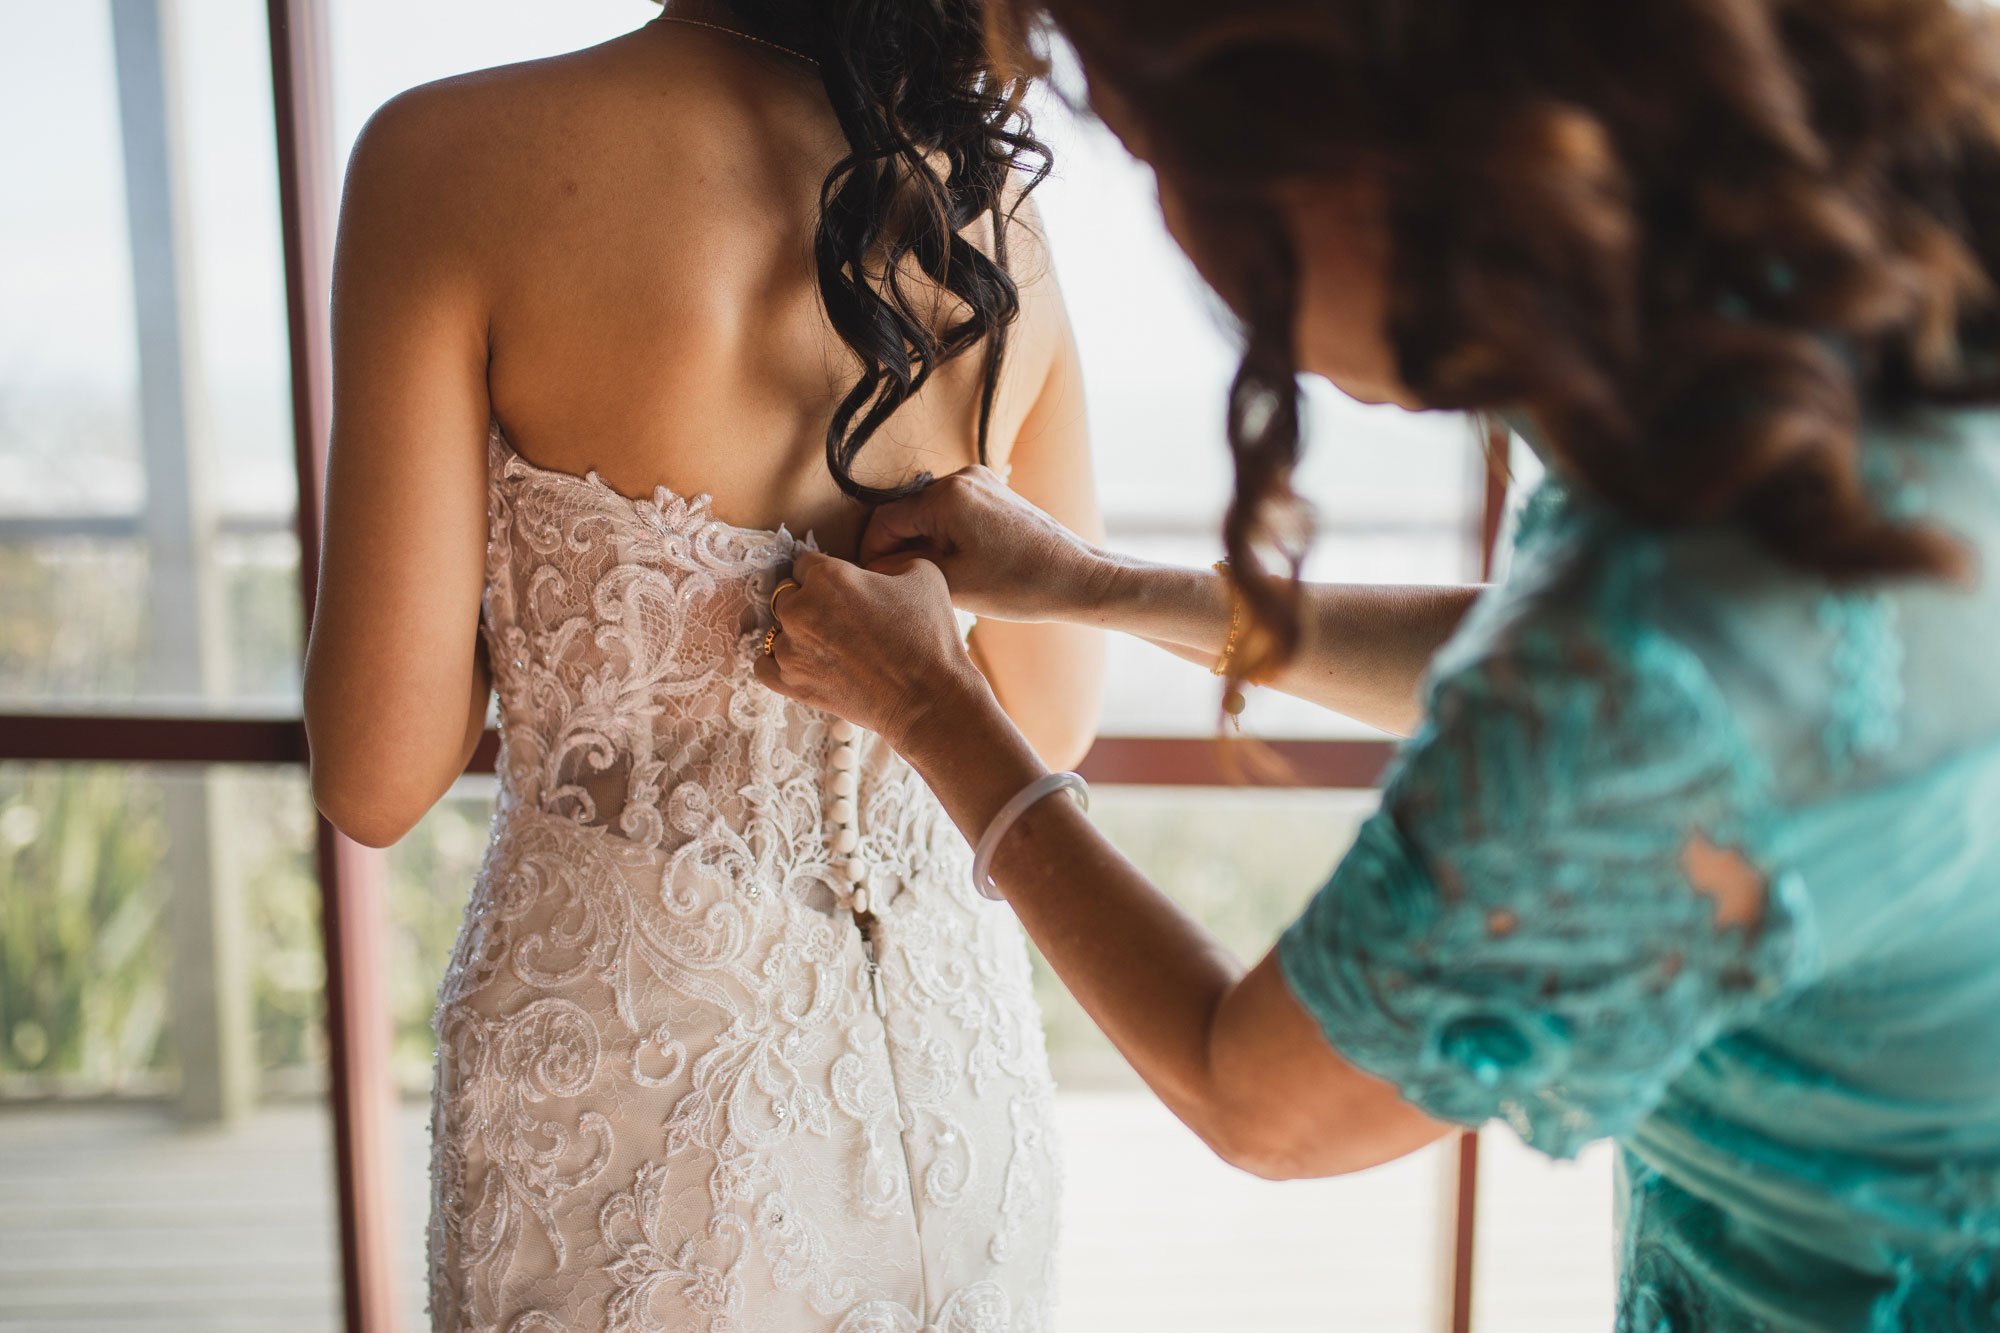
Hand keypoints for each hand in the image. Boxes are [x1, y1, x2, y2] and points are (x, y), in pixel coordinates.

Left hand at [753, 551, 990, 752]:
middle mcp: (800, 609)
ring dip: (798, 634)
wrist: (929, 698)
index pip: (806, 564)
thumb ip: (886, 562)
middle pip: (787, 594)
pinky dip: (780, 663)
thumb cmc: (929, 635)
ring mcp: (791, 649)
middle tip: (839, 620)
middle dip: (809, 602)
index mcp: (827, 576)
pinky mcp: (791, 683)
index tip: (842, 590)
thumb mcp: (922, 573)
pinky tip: (804, 663)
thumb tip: (870, 572)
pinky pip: (764, 665)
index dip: (826, 575)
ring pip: (778, 630)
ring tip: (830, 647)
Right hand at [858, 466, 1110, 623]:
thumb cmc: (1021, 585)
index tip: (873, 583)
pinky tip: (954, 567)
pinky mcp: (995, 493)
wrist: (1078, 578)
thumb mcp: (954, 584)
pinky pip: (952, 512)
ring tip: (931, 580)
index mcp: (947, 495)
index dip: (872, 554)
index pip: (884, 520)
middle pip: (906, 514)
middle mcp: (963, 477)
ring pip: (928, 514)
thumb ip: (904, 570)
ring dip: (921, 544)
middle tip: (900, 587)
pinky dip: (944, 537)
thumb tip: (873, 567)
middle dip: (898, 549)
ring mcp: (982, 481)